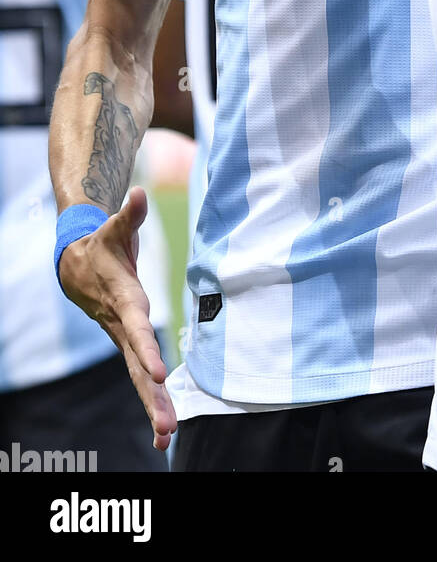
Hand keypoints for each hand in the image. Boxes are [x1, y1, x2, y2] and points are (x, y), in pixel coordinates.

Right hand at [58, 187, 175, 450]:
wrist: (76, 263)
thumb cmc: (105, 243)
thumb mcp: (116, 228)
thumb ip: (130, 213)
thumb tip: (139, 193)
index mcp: (123, 300)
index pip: (136, 328)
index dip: (147, 349)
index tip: (160, 372)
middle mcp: (123, 325)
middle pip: (138, 364)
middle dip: (151, 395)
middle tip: (167, 426)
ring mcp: (124, 338)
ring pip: (139, 376)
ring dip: (153, 406)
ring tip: (167, 436)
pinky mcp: (128, 344)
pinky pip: (140, 375)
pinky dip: (151, 400)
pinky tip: (164, 429)